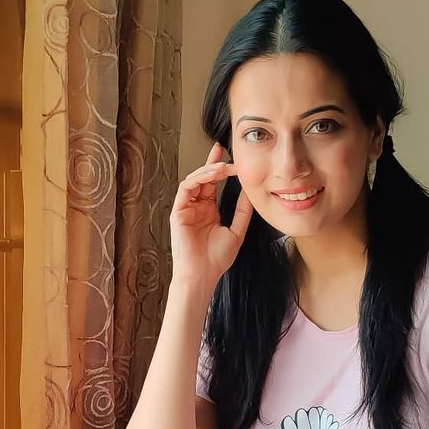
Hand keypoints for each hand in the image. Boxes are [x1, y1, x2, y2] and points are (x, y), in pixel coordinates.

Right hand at [169, 141, 252, 291]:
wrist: (203, 275)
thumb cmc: (217, 259)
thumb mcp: (236, 231)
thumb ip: (242, 211)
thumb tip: (249, 191)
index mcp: (209, 210)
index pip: (213, 183)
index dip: (220, 167)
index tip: (231, 155)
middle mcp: (196, 207)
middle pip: (203, 177)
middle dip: (214, 162)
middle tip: (227, 153)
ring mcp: (186, 208)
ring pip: (194, 180)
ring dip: (208, 170)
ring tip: (223, 167)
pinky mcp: (178, 212)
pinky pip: (186, 189)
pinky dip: (198, 179)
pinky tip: (212, 176)